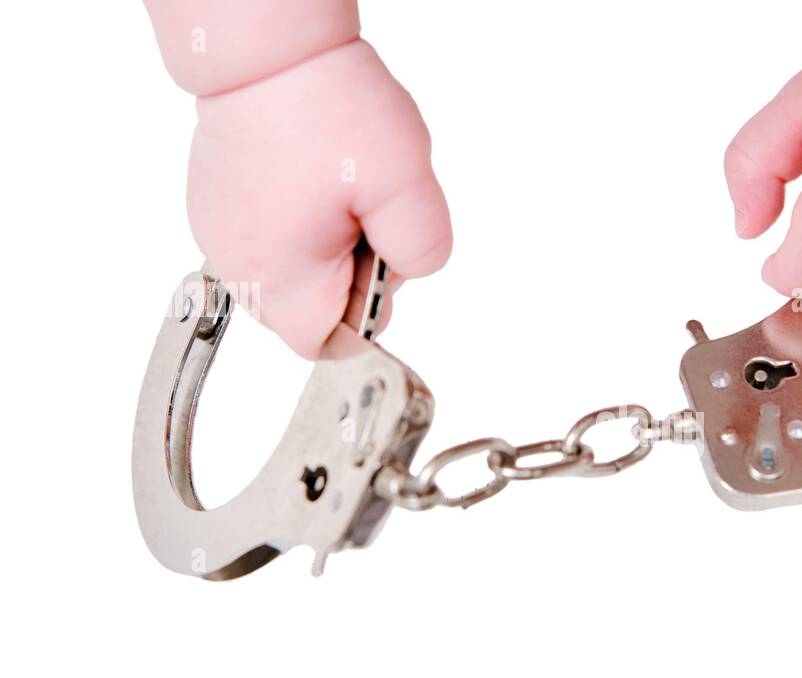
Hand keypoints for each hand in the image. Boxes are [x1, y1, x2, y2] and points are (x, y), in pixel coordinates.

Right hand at [187, 40, 450, 356]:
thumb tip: (411, 273)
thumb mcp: (406, 188)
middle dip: (348, 274)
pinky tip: (311, 174)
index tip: (380, 260)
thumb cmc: (326, 107)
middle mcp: (236, 264)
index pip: (328, 345)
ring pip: (290, 270)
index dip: (366, 314)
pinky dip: (299, 216)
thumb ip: (422, 251)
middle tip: (363, 211)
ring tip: (337, 186)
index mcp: (277, 278)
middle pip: (308, 310)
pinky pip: (271, 233)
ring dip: (326, 242)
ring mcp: (219, 231)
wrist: (268, 46)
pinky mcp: (216, 200)